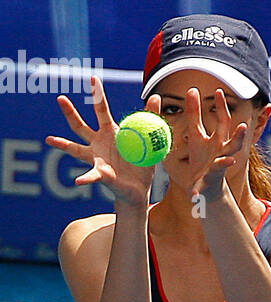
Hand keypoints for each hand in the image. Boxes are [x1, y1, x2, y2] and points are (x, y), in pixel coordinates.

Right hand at [45, 77, 158, 208]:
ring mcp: (97, 159)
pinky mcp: (101, 175)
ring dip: (63, 144)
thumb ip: (151, 118)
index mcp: (110, 132)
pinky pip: (92, 176)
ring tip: (50, 139)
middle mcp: (98, 144)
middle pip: (80, 126)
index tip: (93, 78)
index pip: (101, 109)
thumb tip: (156, 96)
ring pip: (76, 149)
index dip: (98, 94)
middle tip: (60, 98)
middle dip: (70, 113)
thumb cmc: (141, 163)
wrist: (138, 189)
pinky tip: (78, 181)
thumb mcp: (149, 140)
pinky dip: (85, 178)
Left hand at [185, 86, 249, 198]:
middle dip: (239, 136)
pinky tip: (194, 193)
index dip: (223, 107)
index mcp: (219, 142)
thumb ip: (195, 113)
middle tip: (243, 126)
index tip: (219, 91)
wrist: (207, 189)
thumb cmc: (202, 159)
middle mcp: (222, 155)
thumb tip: (193, 89)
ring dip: (227, 162)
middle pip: (233, 143)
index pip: (225, 121)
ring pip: (224, 165)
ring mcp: (216, 170)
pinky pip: (202, 187)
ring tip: (230, 161)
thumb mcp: (196, 134)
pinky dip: (198, 190)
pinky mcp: (205, 184)